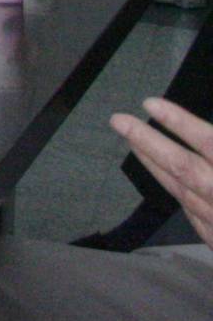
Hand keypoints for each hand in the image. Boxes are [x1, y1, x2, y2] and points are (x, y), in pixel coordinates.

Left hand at [113, 97, 212, 249]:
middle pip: (183, 167)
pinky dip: (177, 193)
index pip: (209, 143)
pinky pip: (195, 216)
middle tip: (117, 120)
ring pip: (182, 192)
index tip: (150, 103)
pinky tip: (165, 180)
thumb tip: (207, 138)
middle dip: (148, 141)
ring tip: (132, 141)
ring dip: (154, 165)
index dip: (181, 123)